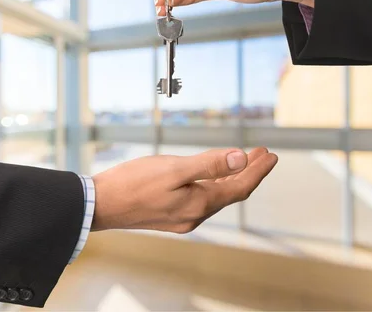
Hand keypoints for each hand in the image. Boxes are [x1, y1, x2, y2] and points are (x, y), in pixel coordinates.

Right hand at [91, 147, 276, 232]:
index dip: (258, 171)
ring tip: (244, 159)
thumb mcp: (173, 169)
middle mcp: (194, 216)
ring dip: (232, 177)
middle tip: (263, 153)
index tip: (271, 154)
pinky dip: (214, 184)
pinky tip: (213, 176)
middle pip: (231, 192)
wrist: (100, 205)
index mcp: (199, 205)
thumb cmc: (133, 183)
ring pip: (217, 196)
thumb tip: (241, 159)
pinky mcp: (170, 215)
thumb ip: (208, 165)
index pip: (239, 187)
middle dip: (249, 172)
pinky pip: (202, 199)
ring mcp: (182, 218)